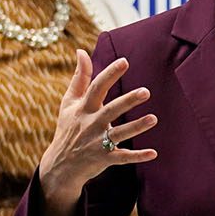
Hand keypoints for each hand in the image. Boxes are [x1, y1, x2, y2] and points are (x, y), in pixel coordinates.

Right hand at [37, 51, 157, 211]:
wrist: (60, 165)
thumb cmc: (68, 128)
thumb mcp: (69, 102)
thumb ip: (79, 77)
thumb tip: (81, 51)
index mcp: (84, 108)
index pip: (97, 88)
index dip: (110, 74)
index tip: (124, 61)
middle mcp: (91, 124)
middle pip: (111, 110)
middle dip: (128, 101)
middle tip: (146, 91)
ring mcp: (98, 143)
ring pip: (119, 134)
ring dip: (136, 127)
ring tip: (154, 118)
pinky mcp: (104, 159)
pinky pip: (123, 157)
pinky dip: (137, 156)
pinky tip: (153, 153)